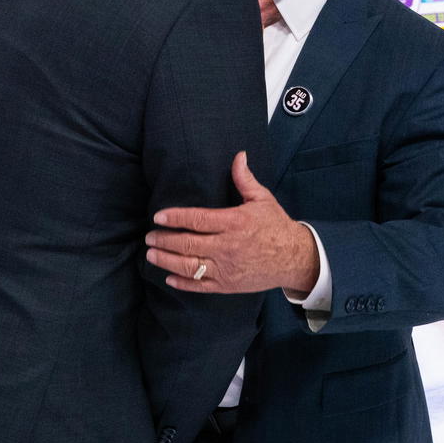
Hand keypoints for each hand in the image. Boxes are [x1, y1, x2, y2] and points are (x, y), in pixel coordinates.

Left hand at [147, 153, 318, 295]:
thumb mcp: (262, 199)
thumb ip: (244, 179)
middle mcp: (227, 247)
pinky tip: (169, 277)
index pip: (197, 219)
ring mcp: (226, 268)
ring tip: (151, 254)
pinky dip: (183, 283)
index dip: (175, 217)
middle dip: (164, 240)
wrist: (294, 258)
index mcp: (234, 223)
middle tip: (149, 237)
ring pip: (189, 266)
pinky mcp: (228, 285)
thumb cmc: (276, 226)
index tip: (159, 217)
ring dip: (167, 260)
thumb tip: (238, 155)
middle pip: (188, 243)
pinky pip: (200, 286)